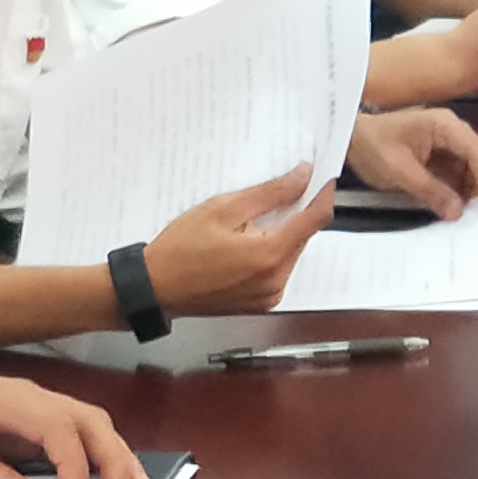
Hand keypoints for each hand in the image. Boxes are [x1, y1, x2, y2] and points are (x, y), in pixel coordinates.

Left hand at [0, 364, 148, 478]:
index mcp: (5, 400)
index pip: (57, 428)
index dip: (73, 466)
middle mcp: (26, 396)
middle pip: (86, 420)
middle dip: (113, 457)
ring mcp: (28, 405)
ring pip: (86, 422)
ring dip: (112, 453)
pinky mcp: (25, 419)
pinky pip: (70, 431)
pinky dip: (94, 452)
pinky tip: (105, 475)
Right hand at [146, 166, 330, 315]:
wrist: (154, 288)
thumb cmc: (180, 249)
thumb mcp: (223, 208)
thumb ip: (270, 193)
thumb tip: (302, 177)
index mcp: (270, 255)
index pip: (315, 219)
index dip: (323, 193)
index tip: (323, 176)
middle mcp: (277, 280)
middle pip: (303, 236)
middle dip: (297, 211)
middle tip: (281, 190)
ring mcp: (270, 295)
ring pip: (291, 252)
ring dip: (282, 232)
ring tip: (252, 220)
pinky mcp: (261, 303)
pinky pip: (278, 269)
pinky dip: (271, 251)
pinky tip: (247, 241)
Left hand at [346, 107, 477, 219]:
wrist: (352, 136)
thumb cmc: (372, 145)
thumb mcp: (398, 171)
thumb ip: (430, 191)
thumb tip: (457, 213)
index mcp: (446, 127)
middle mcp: (455, 132)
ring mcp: (452, 143)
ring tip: (472, 218)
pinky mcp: (446, 156)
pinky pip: (465, 175)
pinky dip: (467, 193)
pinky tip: (460, 209)